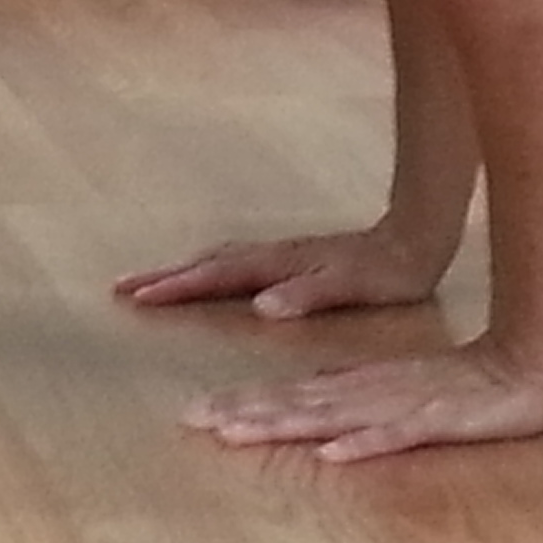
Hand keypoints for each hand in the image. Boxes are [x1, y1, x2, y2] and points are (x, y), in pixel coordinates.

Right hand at [114, 224, 449, 318]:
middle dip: (167, 276)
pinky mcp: (295, 257)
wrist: (419, 235)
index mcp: (282, 266)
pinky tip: (212, 276)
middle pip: (210, 262)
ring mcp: (284, 253)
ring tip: (152, 282)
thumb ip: (308, 295)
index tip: (138, 297)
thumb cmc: (389, 271)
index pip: (219, 276)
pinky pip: (238, 260)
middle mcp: (276, 255)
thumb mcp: (354, 288)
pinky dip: (212, 267)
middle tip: (123, 288)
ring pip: (222, 258)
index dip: (179, 287)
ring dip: (185, 269)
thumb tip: (261, 306)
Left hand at [184, 339, 542, 462]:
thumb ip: (351, 388)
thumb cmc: (460, 383)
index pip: (289, 397)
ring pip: (331, 417)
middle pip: (297, 405)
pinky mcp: (437, 422)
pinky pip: (395, 437)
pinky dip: (363, 445)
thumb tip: (308, 390)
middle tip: (192, 421)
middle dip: (244, 413)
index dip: (242, 405)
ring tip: (238, 433)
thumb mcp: (395, 387)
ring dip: (284, 424)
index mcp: (357, 388)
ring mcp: (401, 406)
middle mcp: (368, 394)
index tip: (192, 415)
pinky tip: (331, 455)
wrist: (528, 367)